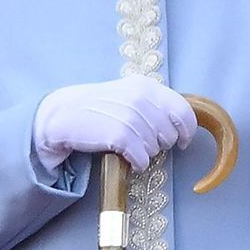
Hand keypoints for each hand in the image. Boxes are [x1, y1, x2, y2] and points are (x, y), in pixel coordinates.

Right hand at [32, 74, 196, 172]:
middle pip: (171, 134)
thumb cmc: (97, 107)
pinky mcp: (121, 135)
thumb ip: (153, 104)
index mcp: (146, 86)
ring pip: (157, 149)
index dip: (187, 131)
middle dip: (160, 143)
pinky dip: (136, 163)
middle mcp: (141, 98)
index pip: (184, 111)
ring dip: (145, 153)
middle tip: (141, 141)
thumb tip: (180, 125)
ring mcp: (131, 116)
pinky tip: (125, 156)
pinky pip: (143, 160)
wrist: (63, 114)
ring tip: (127, 145)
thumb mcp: (128, 95)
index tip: (182, 141)